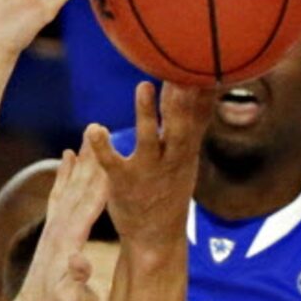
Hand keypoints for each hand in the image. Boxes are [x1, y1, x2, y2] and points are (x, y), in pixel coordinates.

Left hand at [11, 136, 107, 300]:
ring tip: (89, 133)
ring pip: (70, 186)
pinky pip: (59, 194)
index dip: (101, 182)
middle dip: (91, 160)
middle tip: (100, 129)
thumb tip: (80, 263)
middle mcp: (60, 228)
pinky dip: (63, 173)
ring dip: (81, 160)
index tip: (112, 157)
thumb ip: (73, 284)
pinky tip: (67, 155)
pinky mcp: (51, 229)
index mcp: (70, 242)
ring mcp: (54, 226)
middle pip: (79, 188)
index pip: (89, 206)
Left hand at [88, 80, 214, 249]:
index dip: (200, 92)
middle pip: (179, 127)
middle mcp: (170, 160)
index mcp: (185, 152)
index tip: (203, 61)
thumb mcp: (186, 157)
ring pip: (149, 141)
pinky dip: (103, 147)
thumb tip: (206, 88)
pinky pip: (112, 163)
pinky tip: (94, 128)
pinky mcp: (123, 183)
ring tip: (144, 86)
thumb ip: (192, 124)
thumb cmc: (169, 190)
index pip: (197, 118)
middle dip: (181, 100)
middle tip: (181, 71)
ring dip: (146, 115)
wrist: (155, 239)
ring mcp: (147, 172)